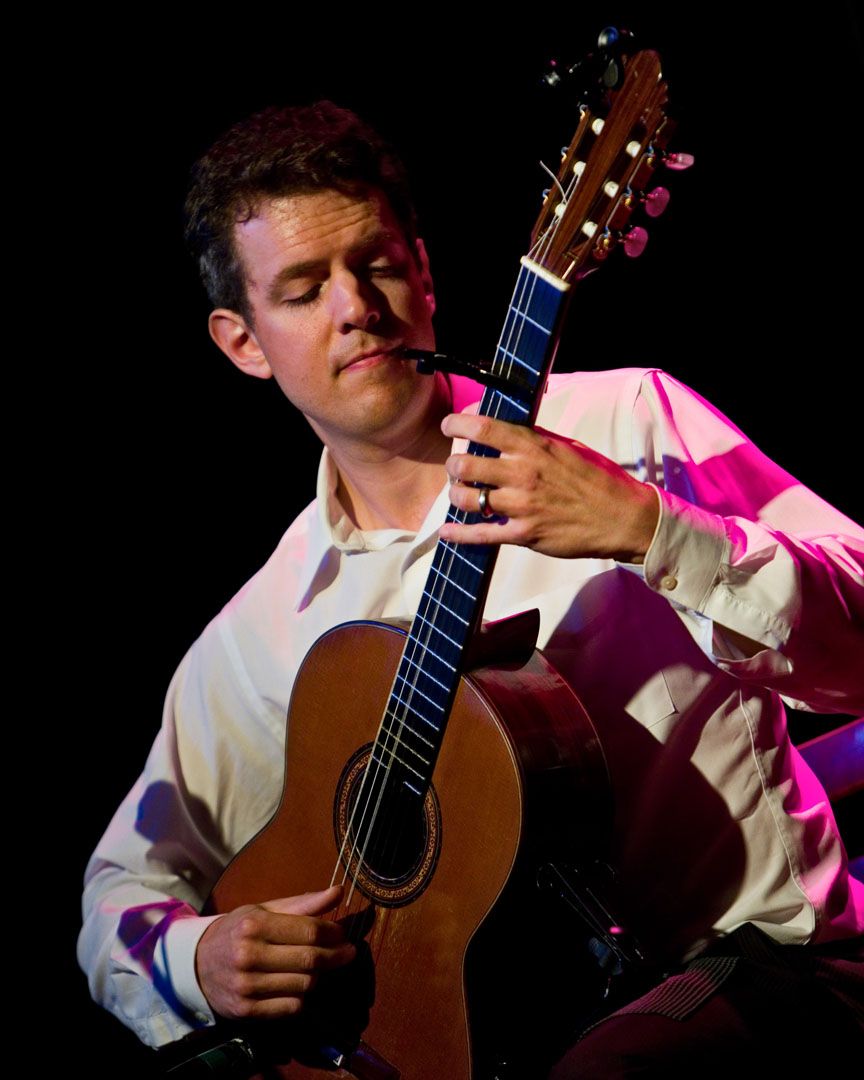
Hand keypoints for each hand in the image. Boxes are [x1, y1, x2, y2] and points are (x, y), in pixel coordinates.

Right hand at [196, 885, 355, 1019]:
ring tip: (320, 966)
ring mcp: (247, 986)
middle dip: (337, 956)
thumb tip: (338, 892)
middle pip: (310, 959)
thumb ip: (302, 903)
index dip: (333, 933)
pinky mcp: (247, 1010)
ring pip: (305, 985)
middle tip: (348, 952)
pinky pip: (292, 1007)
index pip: (308, 931)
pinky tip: (301, 984)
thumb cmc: (238, 931)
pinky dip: (303, 997)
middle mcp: (249, 955)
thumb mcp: (264, 909)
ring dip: (320, 976)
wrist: (197, 964)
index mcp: (254, 925)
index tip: (343, 933)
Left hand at [439, 413, 658, 560]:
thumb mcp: (567, 446)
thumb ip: (532, 437)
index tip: (450, 424)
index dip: (457, 424)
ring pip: (466, 499)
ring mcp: (522, 506)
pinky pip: (480, 535)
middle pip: (464, 465)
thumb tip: (500, 424)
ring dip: (457, 495)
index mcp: (534, 447)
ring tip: (462, 494)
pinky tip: (447, 532)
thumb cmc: (598, 478)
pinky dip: (458, 534)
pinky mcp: (524, 535)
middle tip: (458, 467)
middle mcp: (523, 474)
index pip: (483, 428)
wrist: (623, 518)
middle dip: (454, 464)